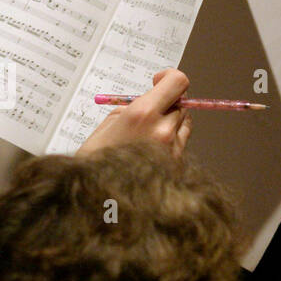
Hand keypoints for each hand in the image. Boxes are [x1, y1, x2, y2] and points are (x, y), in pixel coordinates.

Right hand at [76, 69, 192, 159]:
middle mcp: (163, 130)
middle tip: (150, 112)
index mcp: (142, 115)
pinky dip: (170, 143)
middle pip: (181, 103)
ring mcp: (173, 150)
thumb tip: (149, 101)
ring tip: (148, 135)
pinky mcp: (177, 167)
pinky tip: (150, 153)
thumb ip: (132, 109)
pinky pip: (181, 145)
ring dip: (171, 123)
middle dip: (167, 104)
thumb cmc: (96, 164)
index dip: (169, 77)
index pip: (177, 82)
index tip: (159, 80)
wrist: (100, 203)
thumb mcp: (107, 126)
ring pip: (184, 123)